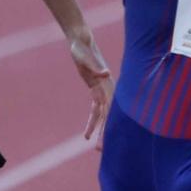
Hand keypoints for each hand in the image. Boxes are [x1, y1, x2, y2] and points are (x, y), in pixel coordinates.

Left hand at [68, 30, 113, 148]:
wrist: (81, 40)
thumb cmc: (82, 47)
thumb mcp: (84, 56)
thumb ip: (94, 66)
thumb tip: (106, 74)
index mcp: (106, 84)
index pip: (109, 109)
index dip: (108, 124)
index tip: (105, 138)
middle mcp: (107, 89)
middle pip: (108, 116)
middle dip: (105, 133)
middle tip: (100, 150)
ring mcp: (102, 90)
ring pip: (102, 115)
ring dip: (99, 130)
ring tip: (95, 147)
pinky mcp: (95, 90)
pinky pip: (95, 110)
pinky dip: (92, 121)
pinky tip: (87, 134)